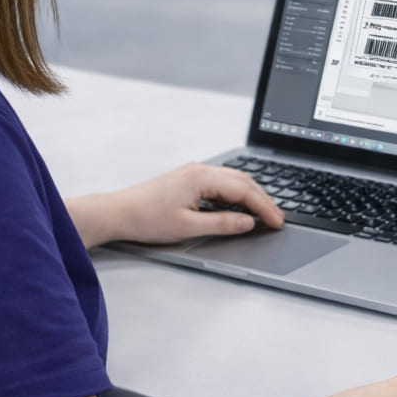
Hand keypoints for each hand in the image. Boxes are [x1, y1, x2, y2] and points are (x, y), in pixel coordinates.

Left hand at [66, 162, 284, 248]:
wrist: (118, 213)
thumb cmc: (146, 219)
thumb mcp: (188, 227)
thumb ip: (222, 224)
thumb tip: (248, 222)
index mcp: (201, 178)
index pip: (244, 190)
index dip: (264, 207)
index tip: (278, 221)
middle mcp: (199, 170)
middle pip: (242, 180)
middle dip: (263, 199)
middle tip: (277, 218)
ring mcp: (193, 173)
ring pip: (233, 180)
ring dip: (251, 195)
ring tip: (264, 213)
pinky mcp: (188, 179)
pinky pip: (221, 183)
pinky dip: (236, 194)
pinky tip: (240, 206)